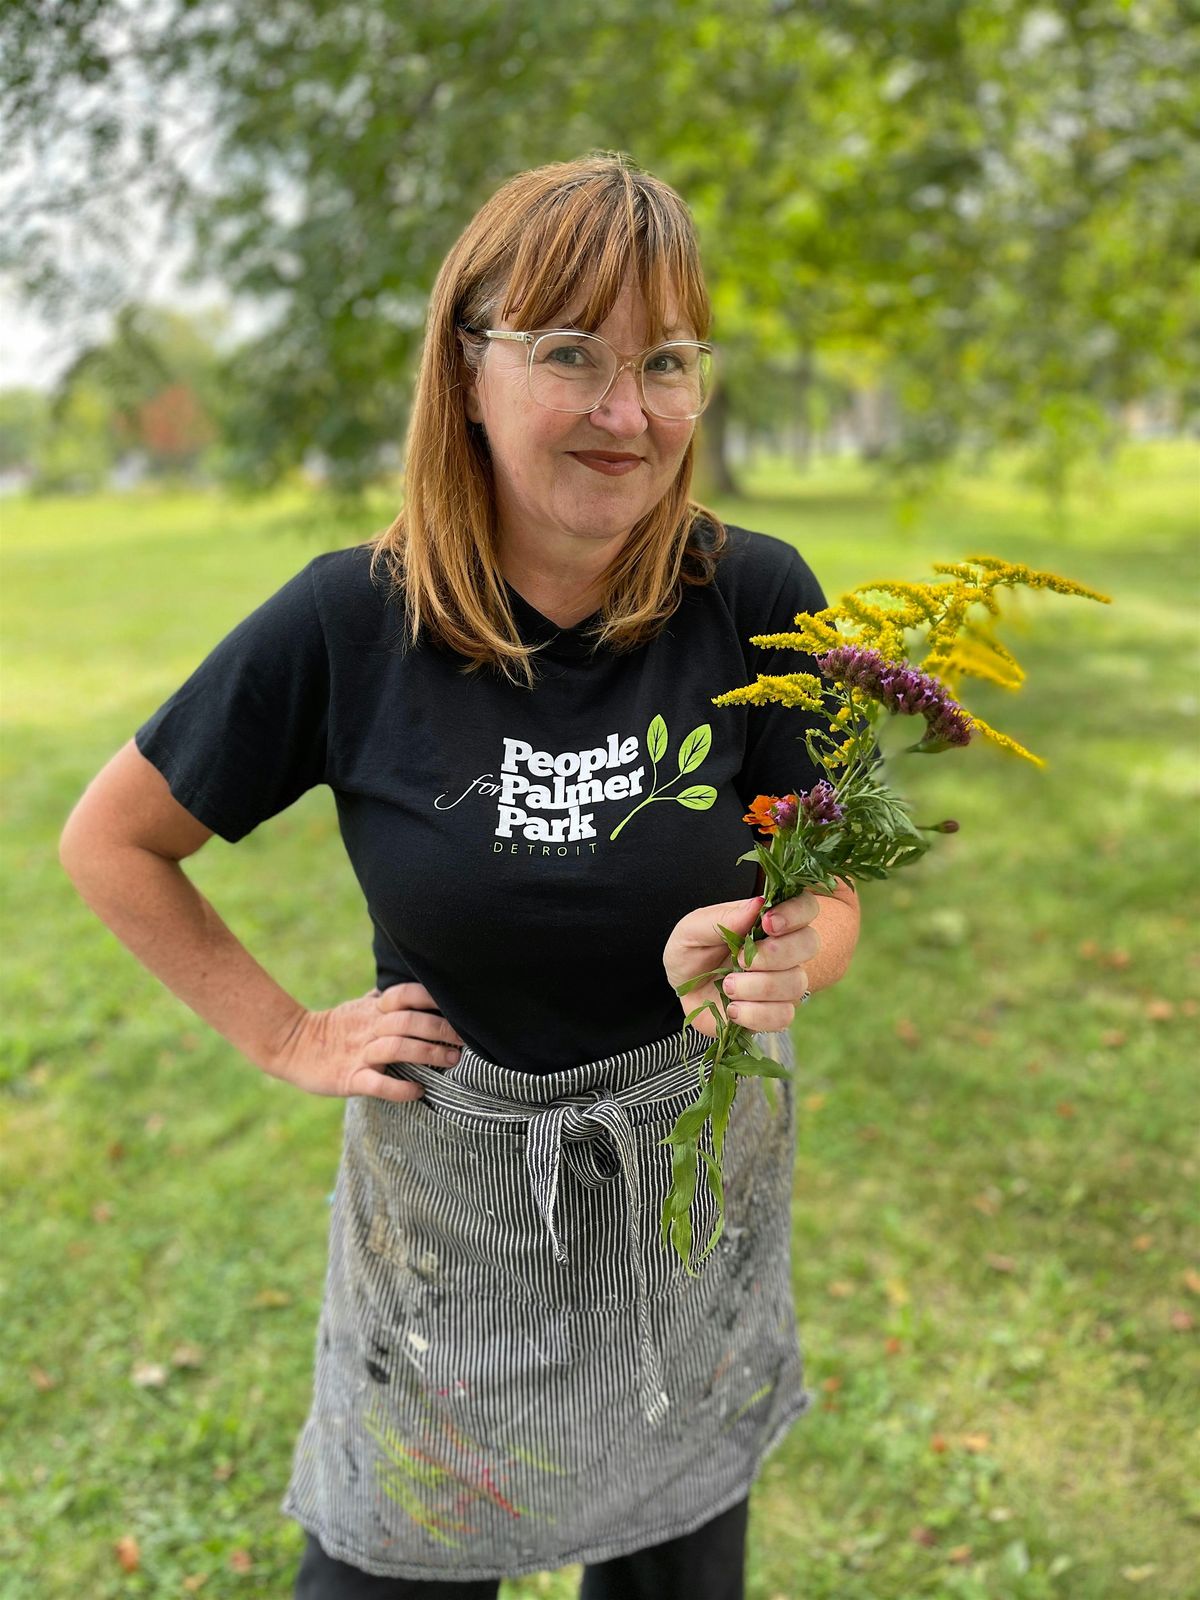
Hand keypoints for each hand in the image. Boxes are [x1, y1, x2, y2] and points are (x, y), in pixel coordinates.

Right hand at [267, 982, 465, 1102]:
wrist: (292, 1047)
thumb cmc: (334, 1029)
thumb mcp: (359, 1008)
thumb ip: (384, 1000)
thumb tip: (411, 989)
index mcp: (372, 1010)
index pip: (405, 994)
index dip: (431, 998)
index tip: (456, 1006)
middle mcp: (368, 1028)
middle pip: (408, 1021)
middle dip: (440, 1028)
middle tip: (465, 1039)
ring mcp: (358, 1053)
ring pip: (396, 1048)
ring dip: (427, 1053)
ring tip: (451, 1061)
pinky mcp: (348, 1078)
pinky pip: (376, 1083)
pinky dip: (399, 1088)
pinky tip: (418, 1091)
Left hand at [663, 892, 820, 1037]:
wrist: (682, 992)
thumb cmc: (692, 952)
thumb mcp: (692, 930)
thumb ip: (722, 918)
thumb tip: (758, 904)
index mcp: (769, 921)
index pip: (805, 907)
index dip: (795, 913)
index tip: (768, 923)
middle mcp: (784, 950)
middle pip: (809, 944)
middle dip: (775, 953)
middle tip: (738, 959)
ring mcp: (783, 983)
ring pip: (796, 983)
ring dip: (758, 986)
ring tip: (727, 985)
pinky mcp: (775, 1013)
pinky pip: (784, 1015)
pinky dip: (755, 1014)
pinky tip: (733, 1009)